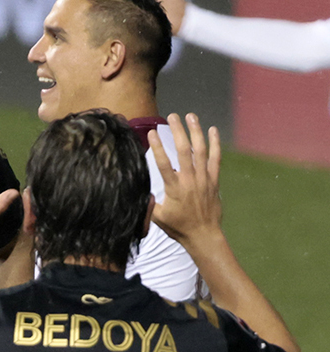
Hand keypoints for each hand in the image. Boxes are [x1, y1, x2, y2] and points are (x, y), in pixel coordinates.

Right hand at [148, 113, 220, 246]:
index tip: (151, 132)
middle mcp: (189, 180)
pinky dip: (215, 143)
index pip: (163, 163)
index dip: (157, 147)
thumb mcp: (157, 217)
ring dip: (195, 131)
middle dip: (178, 131)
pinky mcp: (214, 180)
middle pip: (184, 150)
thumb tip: (135, 190)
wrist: (204, 235)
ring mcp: (204, 178)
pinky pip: (216, 158)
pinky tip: (212, 130)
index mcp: (174, 188)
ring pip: (201, 150)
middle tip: (172, 116)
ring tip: (190, 116)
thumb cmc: (178, 227)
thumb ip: (147, 202)